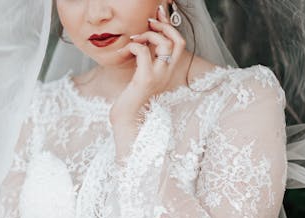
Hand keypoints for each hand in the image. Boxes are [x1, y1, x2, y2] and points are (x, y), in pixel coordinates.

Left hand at [109, 5, 185, 126]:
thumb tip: (142, 38)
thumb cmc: (131, 96)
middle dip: (164, 26)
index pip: (179, 43)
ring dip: (148, 36)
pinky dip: (134, 47)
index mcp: (169, 70)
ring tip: (134, 39)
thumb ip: (146, 58)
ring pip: (165, 44)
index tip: (158, 14)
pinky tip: (125, 51)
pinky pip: (144, 53)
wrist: (127, 116)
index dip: (170, 26)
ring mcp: (158, 76)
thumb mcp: (142, 73)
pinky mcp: (145, 79)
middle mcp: (168, 73)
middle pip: (178, 41)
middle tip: (148, 22)